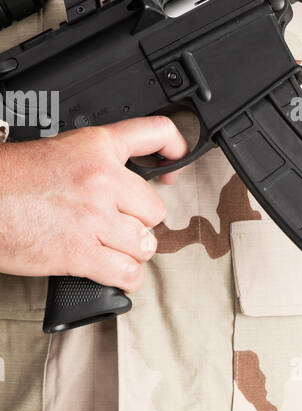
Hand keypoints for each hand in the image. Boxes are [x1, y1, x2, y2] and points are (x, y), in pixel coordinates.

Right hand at [0, 116, 188, 289]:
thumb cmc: (8, 181)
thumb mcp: (56, 153)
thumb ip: (94, 164)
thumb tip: (125, 187)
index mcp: (95, 147)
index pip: (154, 133)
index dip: (175, 147)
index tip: (174, 163)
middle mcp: (101, 179)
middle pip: (155, 209)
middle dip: (139, 222)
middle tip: (117, 224)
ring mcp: (93, 217)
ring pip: (145, 244)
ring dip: (131, 252)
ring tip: (110, 249)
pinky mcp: (81, 252)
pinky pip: (128, 272)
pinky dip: (125, 278)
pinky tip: (113, 272)